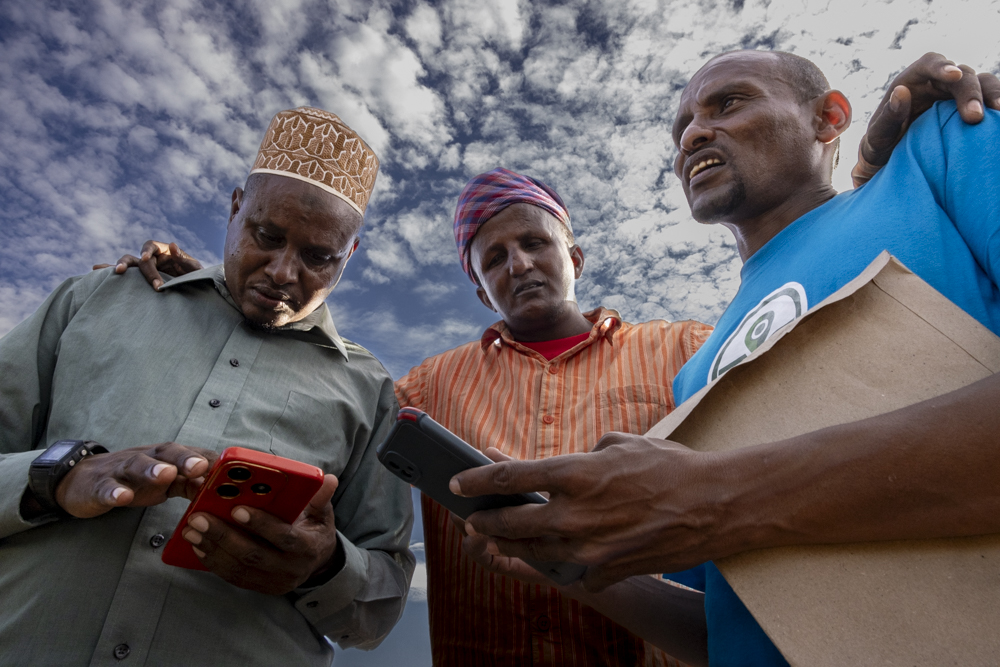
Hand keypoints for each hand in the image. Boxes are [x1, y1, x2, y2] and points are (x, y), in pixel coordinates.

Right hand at [55, 442, 214, 518]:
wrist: (84, 481)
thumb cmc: (133, 481)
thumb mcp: (166, 483)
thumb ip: (192, 485)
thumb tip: (223, 492)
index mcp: (167, 458)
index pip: (194, 454)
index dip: (212, 461)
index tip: (230, 470)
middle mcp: (147, 458)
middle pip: (168, 452)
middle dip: (185, 458)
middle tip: (200, 466)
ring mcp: (122, 471)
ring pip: (137, 464)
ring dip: (152, 468)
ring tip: (165, 474)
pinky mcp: (99, 486)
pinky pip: (107, 488)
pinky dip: (114, 493)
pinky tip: (122, 497)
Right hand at [93, 240, 201, 289]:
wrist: (195, 290)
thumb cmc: (196, 277)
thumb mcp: (194, 269)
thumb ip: (184, 258)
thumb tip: (172, 245)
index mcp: (163, 251)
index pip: (151, 246)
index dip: (146, 250)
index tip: (145, 258)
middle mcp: (150, 259)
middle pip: (135, 257)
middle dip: (128, 263)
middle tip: (122, 272)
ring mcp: (143, 270)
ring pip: (126, 265)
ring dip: (116, 267)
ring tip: (104, 271)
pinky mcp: (139, 281)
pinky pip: (124, 278)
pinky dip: (109, 274)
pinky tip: (95, 273)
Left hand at [181, 474, 340, 594]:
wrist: (317, 562)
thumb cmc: (315, 529)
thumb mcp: (322, 512)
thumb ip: (320, 497)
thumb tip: (328, 479)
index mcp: (308, 547)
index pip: (283, 537)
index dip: (260, 524)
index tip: (236, 508)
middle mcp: (291, 569)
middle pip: (253, 555)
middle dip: (223, 536)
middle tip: (199, 518)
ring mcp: (275, 582)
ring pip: (239, 569)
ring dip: (212, 549)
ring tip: (191, 530)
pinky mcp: (260, 588)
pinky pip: (233, 578)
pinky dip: (214, 562)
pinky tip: (198, 546)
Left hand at [453, 436, 733, 592]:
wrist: (715, 505)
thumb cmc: (670, 466)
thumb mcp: (622, 443)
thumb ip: (585, 455)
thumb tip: (566, 469)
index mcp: (576, 473)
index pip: (510, 476)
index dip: (477, 479)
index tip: (458, 481)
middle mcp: (575, 513)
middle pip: (511, 523)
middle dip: (485, 521)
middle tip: (473, 519)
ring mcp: (590, 548)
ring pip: (535, 552)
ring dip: (514, 545)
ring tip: (500, 540)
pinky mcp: (608, 570)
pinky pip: (572, 569)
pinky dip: (561, 562)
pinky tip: (555, 555)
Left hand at [853, 52, 999, 186]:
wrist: (892, 159)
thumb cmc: (881, 145)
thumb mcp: (877, 136)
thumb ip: (887, 117)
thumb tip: (901, 92)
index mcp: (912, 80)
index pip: (930, 63)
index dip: (943, 67)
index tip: (954, 75)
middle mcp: (938, 81)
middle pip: (962, 75)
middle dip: (970, 92)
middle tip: (974, 117)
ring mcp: (956, 93)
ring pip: (982, 83)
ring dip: (992, 94)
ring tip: (999, 112)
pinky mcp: (969, 106)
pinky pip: (988, 100)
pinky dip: (995, 104)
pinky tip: (999, 119)